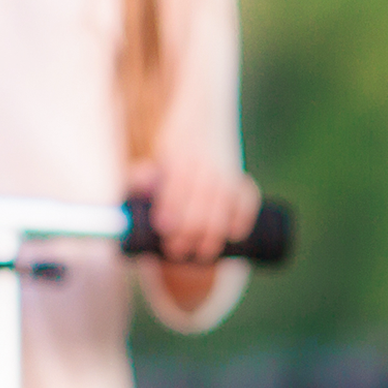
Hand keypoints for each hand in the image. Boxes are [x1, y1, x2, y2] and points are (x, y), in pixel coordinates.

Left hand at [129, 158, 259, 310]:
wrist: (200, 133)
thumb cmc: (167, 161)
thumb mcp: (148, 164)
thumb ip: (140, 177)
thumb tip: (142, 188)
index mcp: (178, 154)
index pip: (178, 179)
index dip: (172, 203)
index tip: (163, 228)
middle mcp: (204, 160)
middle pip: (202, 193)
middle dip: (191, 225)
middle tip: (176, 251)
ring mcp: (226, 169)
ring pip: (225, 198)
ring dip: (215, 228)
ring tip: (202, 254)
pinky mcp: (241, 181)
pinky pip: (247, 197)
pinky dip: (244, 215)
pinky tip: (234, 235)